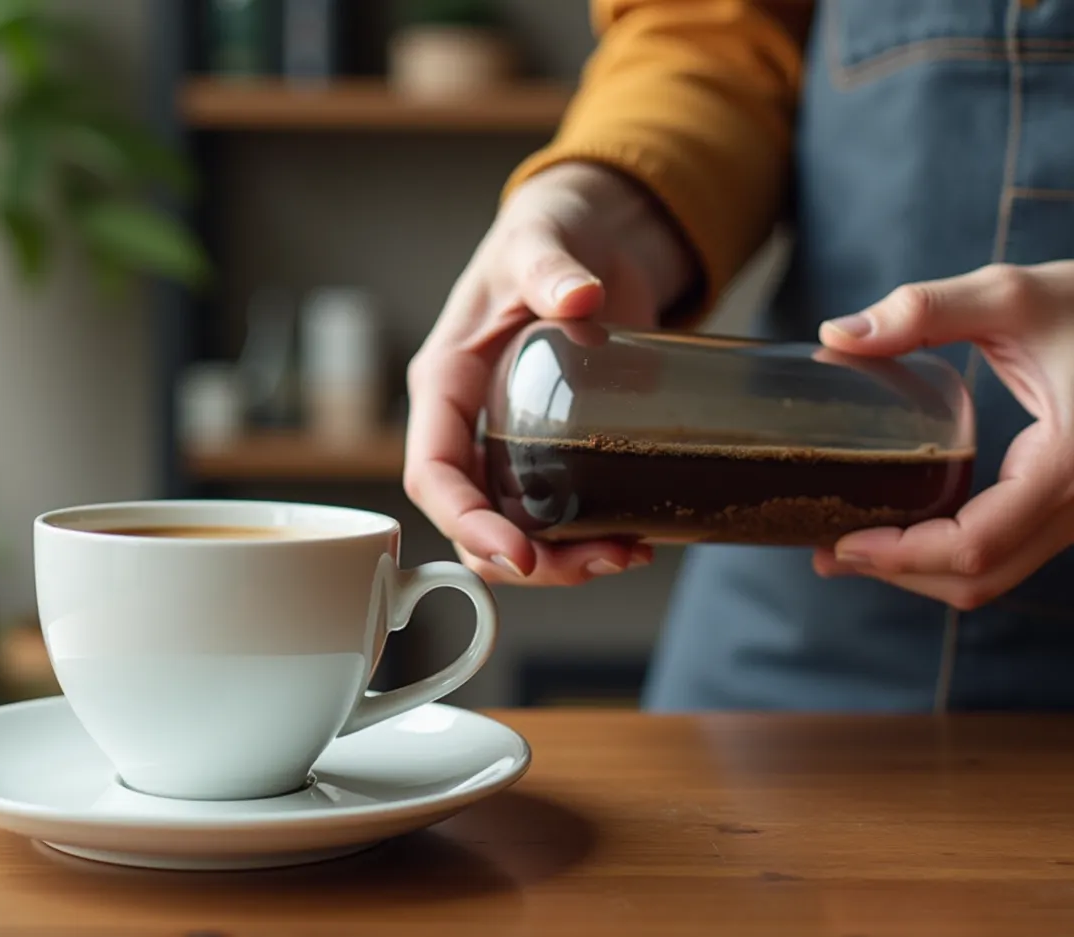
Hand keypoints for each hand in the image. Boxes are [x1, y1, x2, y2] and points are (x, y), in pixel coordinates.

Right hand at [405, 161, 694, 584]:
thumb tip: (578, 296)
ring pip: (515, 532)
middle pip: (474, 522)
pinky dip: (591, 539)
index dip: (467, 522)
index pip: (433, 473)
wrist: (591, 239)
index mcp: (445, 385)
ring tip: (630, 553)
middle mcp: (469, 427)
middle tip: (602, 560)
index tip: (517, 553)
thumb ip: (551, 267)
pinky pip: (556, 516)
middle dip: (529, 560)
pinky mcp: (552, 454)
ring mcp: (509, 447)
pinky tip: (640, 537)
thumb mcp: (540, 243)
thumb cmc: (546, 237)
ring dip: (565, 562)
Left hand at [811, 187, 1073, 607]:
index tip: (840, 542)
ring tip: (848, 547)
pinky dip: (947, 554)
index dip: (900, 556)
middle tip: (824, 550)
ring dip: (919, 572)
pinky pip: (1003, 553)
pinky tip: (900, 528)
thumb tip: (838, 335)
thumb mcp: (1010, 294)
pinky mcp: (1070, 507)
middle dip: (896, 574)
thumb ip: (924, 311)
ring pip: (991, 577)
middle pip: (977, 578)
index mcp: (1068, 463)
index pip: (974, 544)